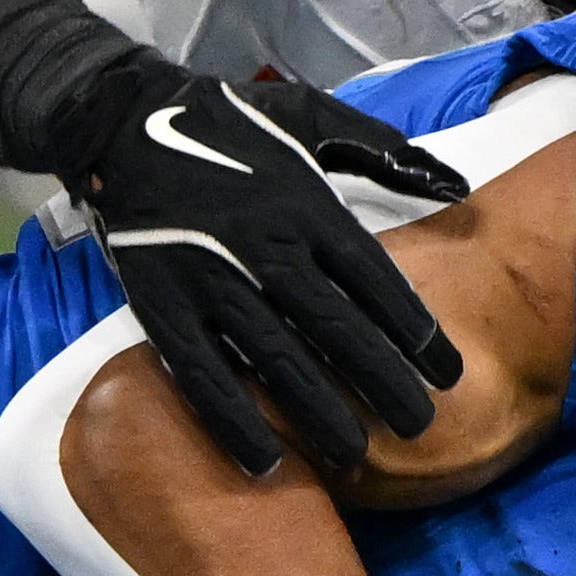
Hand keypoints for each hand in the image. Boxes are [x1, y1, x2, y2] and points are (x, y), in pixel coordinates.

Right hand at [0, 0, 466, 475]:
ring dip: (319, 412)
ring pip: (278, 359)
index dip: (417, 332)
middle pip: (338, 329)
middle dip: (384, 383)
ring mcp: (211, 280)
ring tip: (354, 454)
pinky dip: (233, 422)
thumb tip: (456, 182)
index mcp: (308, 205)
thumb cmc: (225, 121)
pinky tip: (264, 460)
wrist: (118, 120)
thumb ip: (384, 148)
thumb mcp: (312, 115)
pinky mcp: (161, 305)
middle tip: (418, 427)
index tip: (448, 374)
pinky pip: (203, 376)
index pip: (377, 281)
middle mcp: (266, 247)